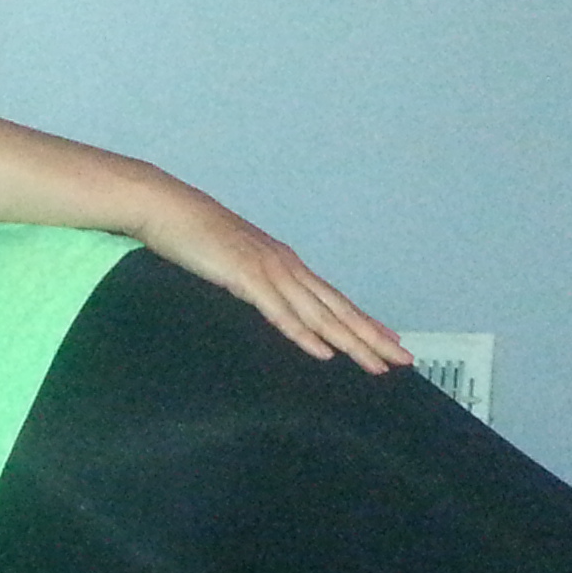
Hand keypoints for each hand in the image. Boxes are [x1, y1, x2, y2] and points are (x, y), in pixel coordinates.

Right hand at [133, 198, 411, 375]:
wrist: (168, 209)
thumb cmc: (197, 238)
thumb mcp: (235, 266)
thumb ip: (258, 286)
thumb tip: (272, 305)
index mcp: (287, 266)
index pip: (335, 301)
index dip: (365, 323)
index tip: (390, 343)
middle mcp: (287, 268)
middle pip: (337, 310)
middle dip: (372, 337)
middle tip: (403, 360)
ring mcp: (268, 271)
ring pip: (318, 315)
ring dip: (350, 341)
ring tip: (376, 364)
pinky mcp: (245, 277)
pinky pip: (280, 312)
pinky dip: (304, 333)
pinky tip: (324, 351)